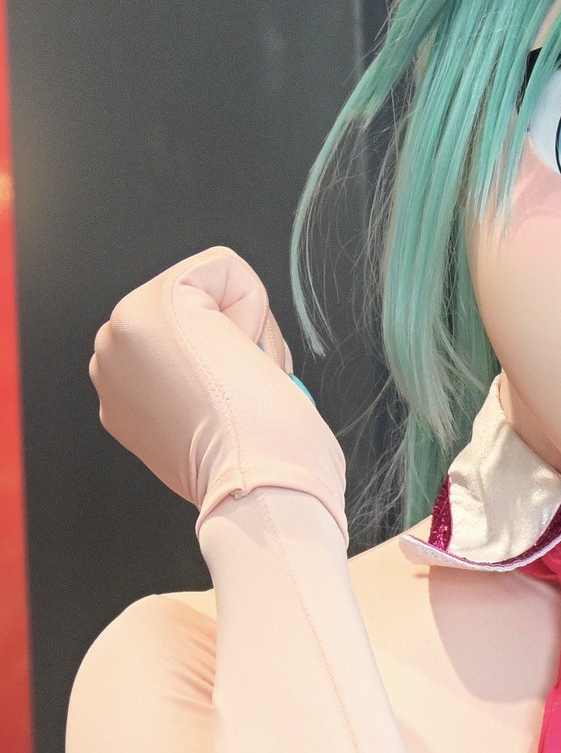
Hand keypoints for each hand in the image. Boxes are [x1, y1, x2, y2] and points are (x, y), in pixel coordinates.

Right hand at [89, 246, 347, 542]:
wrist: (258, 486)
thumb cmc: (253, 469)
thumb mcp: (206, 427)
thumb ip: (194, 390)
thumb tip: (224, 371)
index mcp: (122, 393)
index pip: (185, 339)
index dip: (228, 364)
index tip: (230, 408)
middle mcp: (110, 360)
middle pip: (195, 307)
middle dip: (234, 341)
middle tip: (240, 393)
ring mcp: (124, 331)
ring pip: (208, 289)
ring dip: (244, 330)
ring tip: (241, 382)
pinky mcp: (156, 304)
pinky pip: (224, 267)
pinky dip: (252, 305)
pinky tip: (241, 358)